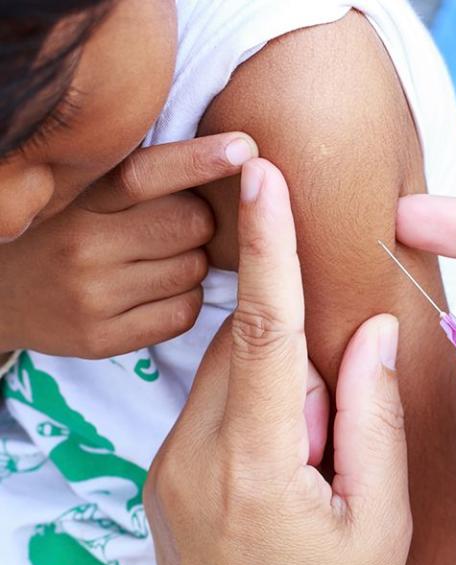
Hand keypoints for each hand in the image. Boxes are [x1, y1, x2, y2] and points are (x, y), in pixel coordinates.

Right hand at [0, 132, 257, 357]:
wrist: (1, 296)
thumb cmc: (62, 233)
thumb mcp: (85, 195)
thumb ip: (142, 179)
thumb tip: (226, 151)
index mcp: (80, 201)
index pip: (145, 174)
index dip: (200, 160)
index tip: (244, 146)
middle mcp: (84, 246)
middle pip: (191, 224)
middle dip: (200, 221)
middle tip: (176, 226)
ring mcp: (93, 297)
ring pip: (194, 269)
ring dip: (194, 262)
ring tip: (159, 260)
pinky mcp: (103, 338)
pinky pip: (183, 312)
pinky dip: (185, 299)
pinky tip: (159, 291)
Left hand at [145, 160, 411, 564]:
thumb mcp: (379, 519)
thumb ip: (374, 414)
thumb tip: (372, 330)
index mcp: (257, 467)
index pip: (262, 328)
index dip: (268, 244)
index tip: (265, 177)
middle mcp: (194, 457)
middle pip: (253, 350)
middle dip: (307, 369)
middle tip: (338, 446)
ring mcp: (169, 467)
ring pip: (234, 376)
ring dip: (285, 396)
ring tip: (313, 474)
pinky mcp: (164, 477)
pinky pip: (216, 408)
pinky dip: (261, 416)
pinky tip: (285, 480)